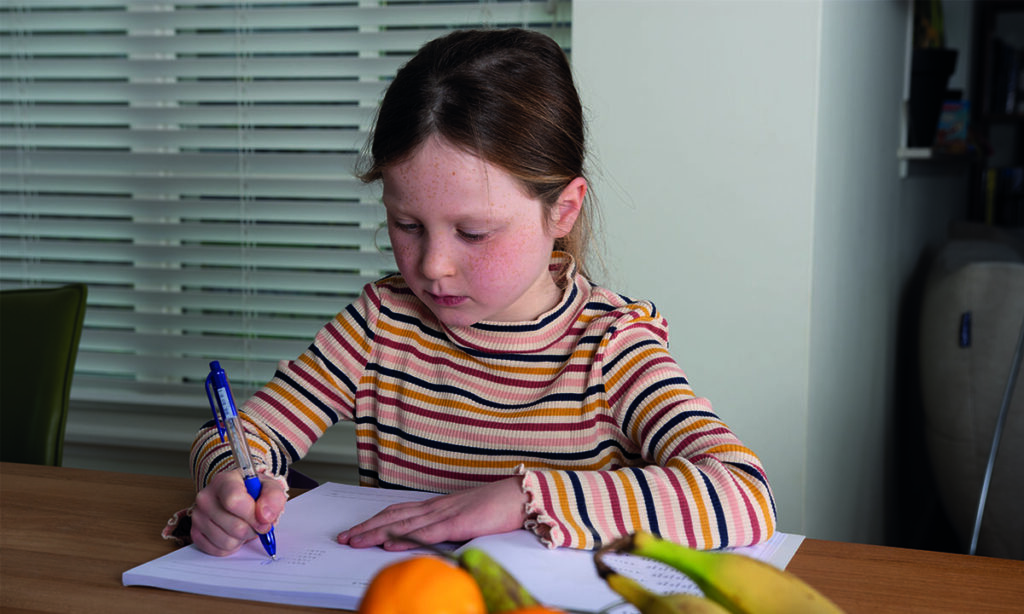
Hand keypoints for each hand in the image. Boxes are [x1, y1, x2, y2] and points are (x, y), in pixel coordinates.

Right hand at [190, 470, 285, 556]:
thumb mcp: (270, 487)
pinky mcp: (195, 532)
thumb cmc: (253, 491)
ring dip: (242, 539)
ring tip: (244, 525)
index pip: (234, 501)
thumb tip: (265, 517)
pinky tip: (233, 533)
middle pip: (235, 527)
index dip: (253, 515)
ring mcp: (198, 516)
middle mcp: (206, 497)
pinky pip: (218, 550)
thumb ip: (273, 498)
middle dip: (253, 529)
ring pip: (227, 542)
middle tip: (256, 522)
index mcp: (224, 481)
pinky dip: (231, 546)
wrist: (238, 495)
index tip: (265, 519)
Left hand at [336, 477, 527, 550]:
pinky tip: (388, 543)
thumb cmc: (499, 508)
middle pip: (393, 517)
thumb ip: (448, 528)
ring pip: (402, 525)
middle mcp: (436, 508)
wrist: (523, 496)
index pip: (398, 513)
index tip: (355, 531)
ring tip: (354, 541)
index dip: (374, 522)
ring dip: (375, 533)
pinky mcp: (458, 524)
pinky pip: (426, 532)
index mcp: (438, 507)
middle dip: (365, 528)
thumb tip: (428, 542)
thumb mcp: (467, 519)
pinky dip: (403, 538)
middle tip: (343, 538)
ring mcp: (446, 514)